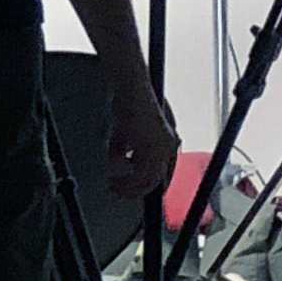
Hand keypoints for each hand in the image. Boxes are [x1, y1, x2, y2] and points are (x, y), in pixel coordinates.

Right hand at [103, 76, 177, 209]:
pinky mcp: (151, 148)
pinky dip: (125, 178)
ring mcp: (161, 148)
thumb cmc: (129, 103)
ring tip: (113, 186)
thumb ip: (126, 147)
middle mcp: (168, 147)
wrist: (131, 89)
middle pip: (157, 181)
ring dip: (128, 187)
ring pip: (148, 181)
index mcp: (168, 142)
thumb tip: (118, 160)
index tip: (136, 191)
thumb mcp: (127, 130)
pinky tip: (113, 175)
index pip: (164, 172)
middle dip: (137, 191)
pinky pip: (139, 174)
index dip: (149, 185)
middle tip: (119, 192)